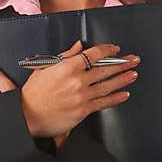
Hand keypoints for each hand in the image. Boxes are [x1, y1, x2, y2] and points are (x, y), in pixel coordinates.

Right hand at [20, 39, 140, 137]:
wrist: (28, 116)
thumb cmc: (33, 93)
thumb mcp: (44, 67)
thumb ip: (64, 56)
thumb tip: (78, 46)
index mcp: (66, 67)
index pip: (93, 54)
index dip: (107, 50)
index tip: (115, 49)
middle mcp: (76, 80)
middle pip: (105, 69)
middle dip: (122, 63)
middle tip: (134, 59)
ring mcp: (81, 96)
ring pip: (108, 85)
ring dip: (123, 78)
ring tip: (133, 73)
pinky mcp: (83, 110)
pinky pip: (103, 103)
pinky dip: (116, 98)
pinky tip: (125, 93)